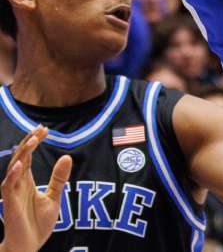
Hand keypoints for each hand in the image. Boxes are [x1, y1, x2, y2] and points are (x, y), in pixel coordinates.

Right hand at [1, 125, 71, 251]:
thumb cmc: (37, 224)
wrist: (28, 245)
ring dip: (23, 154)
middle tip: (41, 129)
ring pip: (14, 168)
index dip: (35, 142)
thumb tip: (67, 156)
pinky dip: (13, 175)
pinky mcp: (9, 204)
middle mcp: (18, 184)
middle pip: (21, 157)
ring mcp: (12, 193)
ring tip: (33, 140)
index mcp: (27, 181)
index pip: (29, 156)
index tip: (45, 129)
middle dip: (30, 142)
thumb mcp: (54, 197)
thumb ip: (58, 178)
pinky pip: (8, 187)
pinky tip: (21, 164)